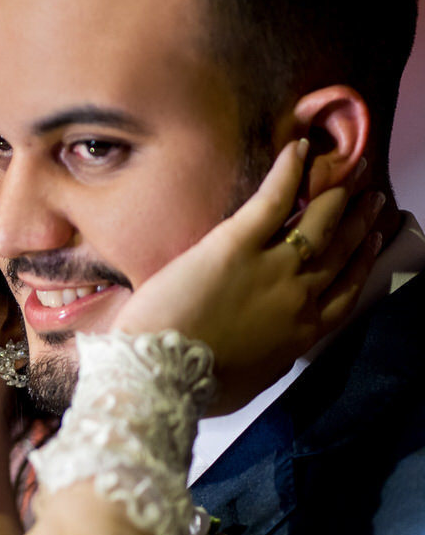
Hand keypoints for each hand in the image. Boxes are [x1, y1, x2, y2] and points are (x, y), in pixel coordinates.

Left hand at [113, 138, 383, 414]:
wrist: (164, 371)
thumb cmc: (196, 386)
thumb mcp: (248, 383)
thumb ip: (267, 358)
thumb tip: (263, 352)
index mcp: (301, 333)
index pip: (344, 291)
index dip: (361, 262)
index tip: (371, 242)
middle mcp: (298, 296)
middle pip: (338, 253)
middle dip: (358, 223)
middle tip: (372, 200)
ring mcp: (271, 267)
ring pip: (317, 223)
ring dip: (337, 196)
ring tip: (349, 176)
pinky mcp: (235, 244)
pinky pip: (272, 200)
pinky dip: (289, 172)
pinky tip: (298, 148)